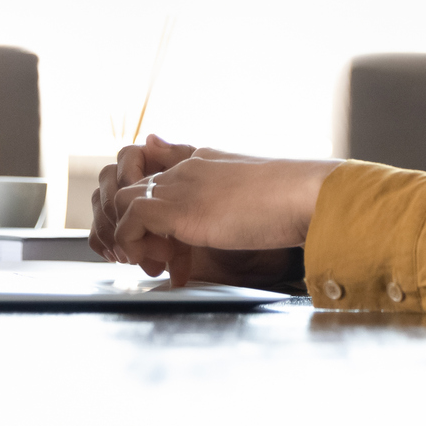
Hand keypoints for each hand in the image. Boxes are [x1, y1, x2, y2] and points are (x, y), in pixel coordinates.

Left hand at [92, 136, 336, 281]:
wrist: (306, 196)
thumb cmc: (289, 198)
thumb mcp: (245, 189)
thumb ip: (222, 195)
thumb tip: (201, 188)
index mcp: (200, 161)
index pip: (151, 175)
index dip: (147, 210)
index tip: (163, 242)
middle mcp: (183, 168)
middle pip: (128, 188)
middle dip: (132, 227)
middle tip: (155, 258)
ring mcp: (178, 184)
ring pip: (120, 202)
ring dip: (131, 238)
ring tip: (159, 264)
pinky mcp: (177, 208)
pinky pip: (129, 222)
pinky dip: (137, 246)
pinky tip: (166, 265)